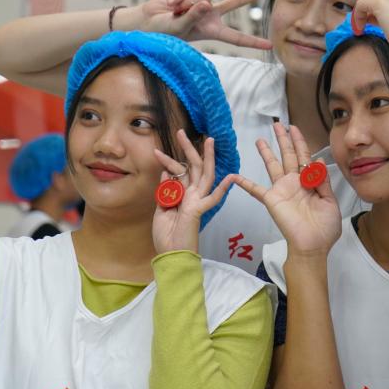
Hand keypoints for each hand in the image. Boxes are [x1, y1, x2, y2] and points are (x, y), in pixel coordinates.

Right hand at [117, 0, 272, 49]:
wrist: (146, 22)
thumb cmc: (162, 33)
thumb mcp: (179, 29)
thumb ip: (193, 17)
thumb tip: (207, 2)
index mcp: (212, 32)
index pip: (236, 38)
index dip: (253, 42)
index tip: (271, 45)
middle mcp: (210, 16)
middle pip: (235, 2)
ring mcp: (201, 3)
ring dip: (189, 4)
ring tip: (176, 13)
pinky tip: (173, 5)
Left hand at [152, 131, 232, 254]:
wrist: (170, 256)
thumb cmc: (166, 237)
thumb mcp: (161, 210)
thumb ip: (164, 193)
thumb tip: (166, 174)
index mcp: (183, 197)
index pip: (180, 174)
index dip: (169, 162)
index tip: (157, 153)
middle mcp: (192, 196)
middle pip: (193, 168)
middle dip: (188, 150)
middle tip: (181, 132)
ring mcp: (197, 202)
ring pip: (204, 175)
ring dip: (204, 157)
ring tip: (206, 139)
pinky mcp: (198, 210)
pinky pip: (212, 198)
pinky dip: (222, 189)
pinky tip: (231, 178)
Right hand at [229, 123, 340, 258]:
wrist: (312, 246)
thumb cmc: (324, 228)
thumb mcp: (330, 202)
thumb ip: (323, 182)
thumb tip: (319, 160)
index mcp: (310, 182)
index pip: (304, 157)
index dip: (300, 142)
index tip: (295, 128)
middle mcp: (295, 183)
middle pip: (288, 156)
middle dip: (284, 139)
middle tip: (278, 124)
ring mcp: (282, 190)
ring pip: (273, 166)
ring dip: (267, 152)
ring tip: (261, 139)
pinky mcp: (271, 200)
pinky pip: (256, 190)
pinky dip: (245, 183)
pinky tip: (234, 176)